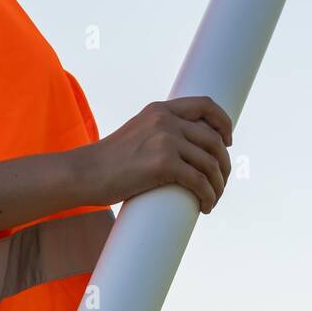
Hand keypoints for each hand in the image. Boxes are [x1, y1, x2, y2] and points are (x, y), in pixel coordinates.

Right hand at [81, 97, 232, 212]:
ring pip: (210, 162)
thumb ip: (160, 133)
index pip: (205, 104)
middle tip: (221, 180)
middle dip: (224, 162)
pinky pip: (199, 181)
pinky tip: (206, 206)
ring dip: (218, 184)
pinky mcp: (162, 163)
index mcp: (160, 109)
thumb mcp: (138, 133)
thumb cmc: (110, 161)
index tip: (227, 141)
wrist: (84, 173)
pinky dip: (208, 195)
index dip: (223, 122)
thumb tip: (186, 150)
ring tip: (213, 198)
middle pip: (213, 138)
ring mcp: (165, 140)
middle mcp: (166, 120)